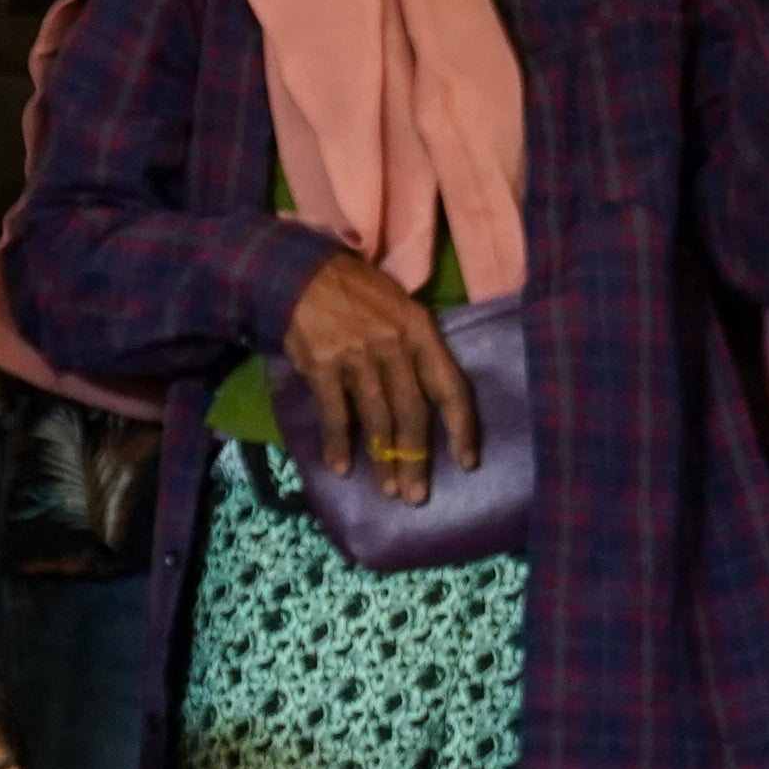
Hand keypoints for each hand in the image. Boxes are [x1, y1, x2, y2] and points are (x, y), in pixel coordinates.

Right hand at [274, 252, 479, 495]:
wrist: (302, 273)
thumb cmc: (357, 292)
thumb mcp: (401, 307)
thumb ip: (417, 348)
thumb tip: (431, 396)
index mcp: (420, 330)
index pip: (450, 386)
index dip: (461, 428)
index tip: (467, 463)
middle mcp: (393, 346)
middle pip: (413, 412)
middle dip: (417, 459)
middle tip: (416, 496)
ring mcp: (357, 357)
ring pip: (378, 419)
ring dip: (383, 460)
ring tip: (388, 490)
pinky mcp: (323, 366)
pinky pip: (336, 414)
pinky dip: (338, 444)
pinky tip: (341, 468)